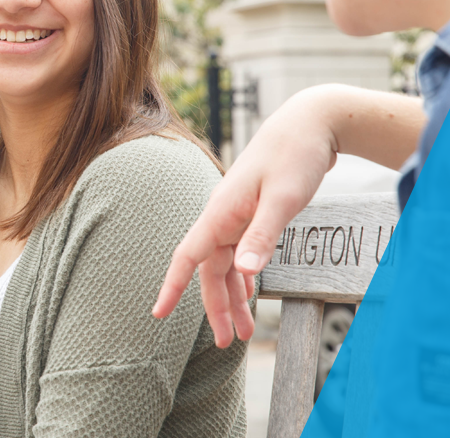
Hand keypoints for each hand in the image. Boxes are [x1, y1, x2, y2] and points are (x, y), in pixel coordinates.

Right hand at [153, 88, 337, 345]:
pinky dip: (244, 275)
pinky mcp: (252, 211)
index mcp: (221, 212)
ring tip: (243, 330)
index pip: (187, 256)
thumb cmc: (294, 156)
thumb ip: (261, 236)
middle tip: (226, 343)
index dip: (171, 286)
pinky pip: (240, 251)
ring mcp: (236, 214)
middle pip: (209, 269)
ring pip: (226, 264)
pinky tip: (250, 291)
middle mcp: (223, 215)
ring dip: (233, 296)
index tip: (158, 314)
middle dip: (215, 306)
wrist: (309, 123)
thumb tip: (241, 273)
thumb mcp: (282, 199)